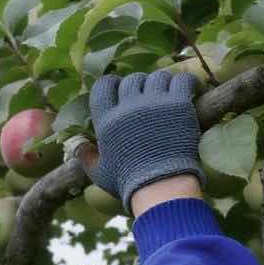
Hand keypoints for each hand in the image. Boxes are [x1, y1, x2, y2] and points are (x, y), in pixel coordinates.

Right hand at [82, 72, 204, 209]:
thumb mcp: (99, 173)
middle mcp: (128, 106)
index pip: (103, 86)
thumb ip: (86, 156)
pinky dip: (185, 82)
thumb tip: (76, 145)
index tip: (119, 90)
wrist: (161, 187)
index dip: (112, 84)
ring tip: (166, 94)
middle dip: (138, 85)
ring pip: (157, 77)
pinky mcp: (178, 105)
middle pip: (132, 79)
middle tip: (146, 97)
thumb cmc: (128, 182)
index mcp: (107, 119)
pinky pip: (182, 80)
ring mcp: (154, 103)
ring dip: (161, 84)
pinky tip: (187, 89)